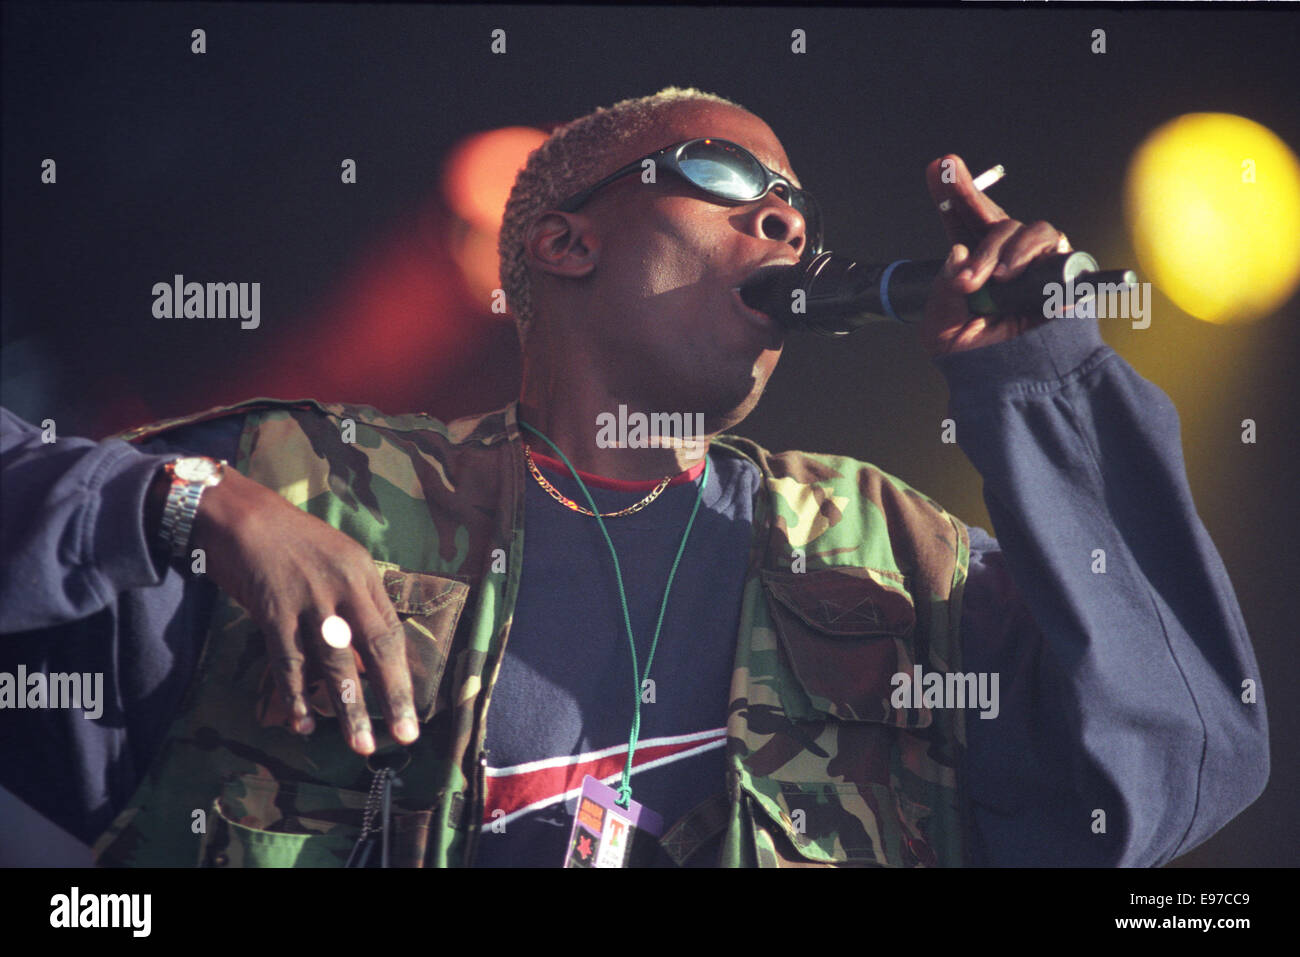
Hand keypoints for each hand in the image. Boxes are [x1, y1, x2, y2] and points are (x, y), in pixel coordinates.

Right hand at [188, 467, 418, 754]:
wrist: (241, 515)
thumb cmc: (291, 542)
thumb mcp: (336, 562)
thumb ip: (353, 604)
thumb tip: (365, 657)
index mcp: (365, 574)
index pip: (391, 632)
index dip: (403, 673)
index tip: (412, 708)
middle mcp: (344, 586)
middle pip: (376, 648)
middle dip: (392, 696)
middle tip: (405, 736)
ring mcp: (309, 599)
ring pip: (334, 663)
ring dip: (348, 707)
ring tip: (359, 743)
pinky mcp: (273, 610)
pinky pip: (288, 662)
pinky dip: (295, 695)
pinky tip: (303, 723)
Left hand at [920, 154, 1071, 357]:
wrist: (1011, 389)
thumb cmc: (978, 361)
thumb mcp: (942, 326)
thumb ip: (943, 288)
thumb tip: (958, 252)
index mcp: (973, 267)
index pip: (964, 223)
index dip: (953, 193)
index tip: (939, 167)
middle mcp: (1005, 260)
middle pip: (994, 219)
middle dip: (975, 224)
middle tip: (968, 272)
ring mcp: (1036, 265)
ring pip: (1025, 229)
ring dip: (1005, 250)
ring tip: (994, 280)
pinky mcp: (1065, 275)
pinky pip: (1059, 250)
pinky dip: (1038, 256)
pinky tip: (1017, 275)